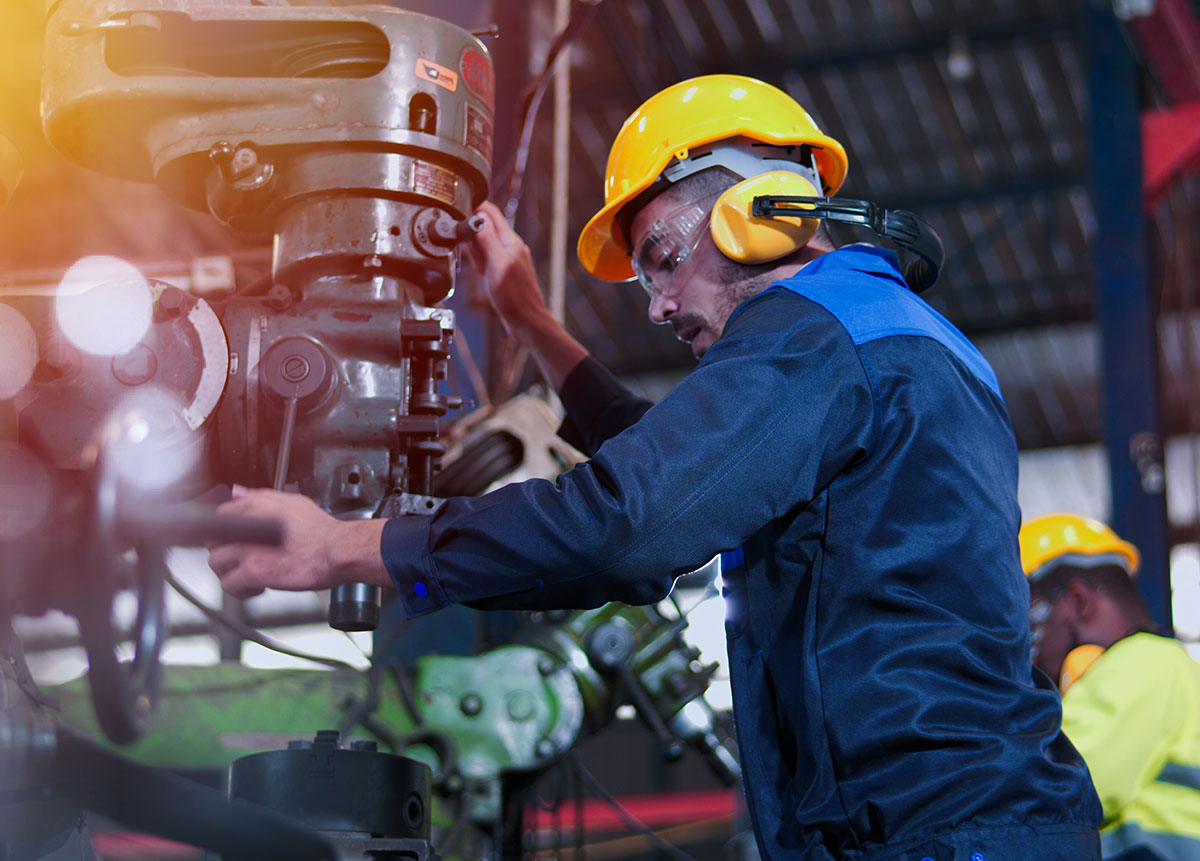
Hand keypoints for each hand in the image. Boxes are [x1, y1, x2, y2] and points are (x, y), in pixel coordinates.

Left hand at [207, 487, 387, 598]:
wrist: (339, 551)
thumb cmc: (322, 531)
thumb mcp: (292, 502)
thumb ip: (260, 496)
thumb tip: (237, 492)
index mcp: (256, 505)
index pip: (220, 517)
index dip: (226, 533)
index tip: (236, 543)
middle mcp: (248, 524)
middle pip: (213, 541)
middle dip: (226, 553)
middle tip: (243, 561)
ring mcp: (248, 548)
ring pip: (217, 564)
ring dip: (231, 572)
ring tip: (251, 575)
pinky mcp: (254, 571)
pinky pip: (230, 585)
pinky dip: (241, 590)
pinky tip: (258, 586)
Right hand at [465, 200, 553, 337]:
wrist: (527, 322)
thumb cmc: (515, 298)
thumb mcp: (497, 264)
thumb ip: (487, 239)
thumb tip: (477, 217)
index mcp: (510, 241)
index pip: (491, 212)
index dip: (473, 207)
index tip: (457, 209)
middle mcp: (510, 247)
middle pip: (486, 226)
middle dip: (470, 227)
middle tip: (457, 234)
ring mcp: (508, 259)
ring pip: (486, 242)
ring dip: (473, 244)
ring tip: (466, 254)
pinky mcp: (504, 272)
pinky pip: (488, 258)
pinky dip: (478, 259)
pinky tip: (476, 268)